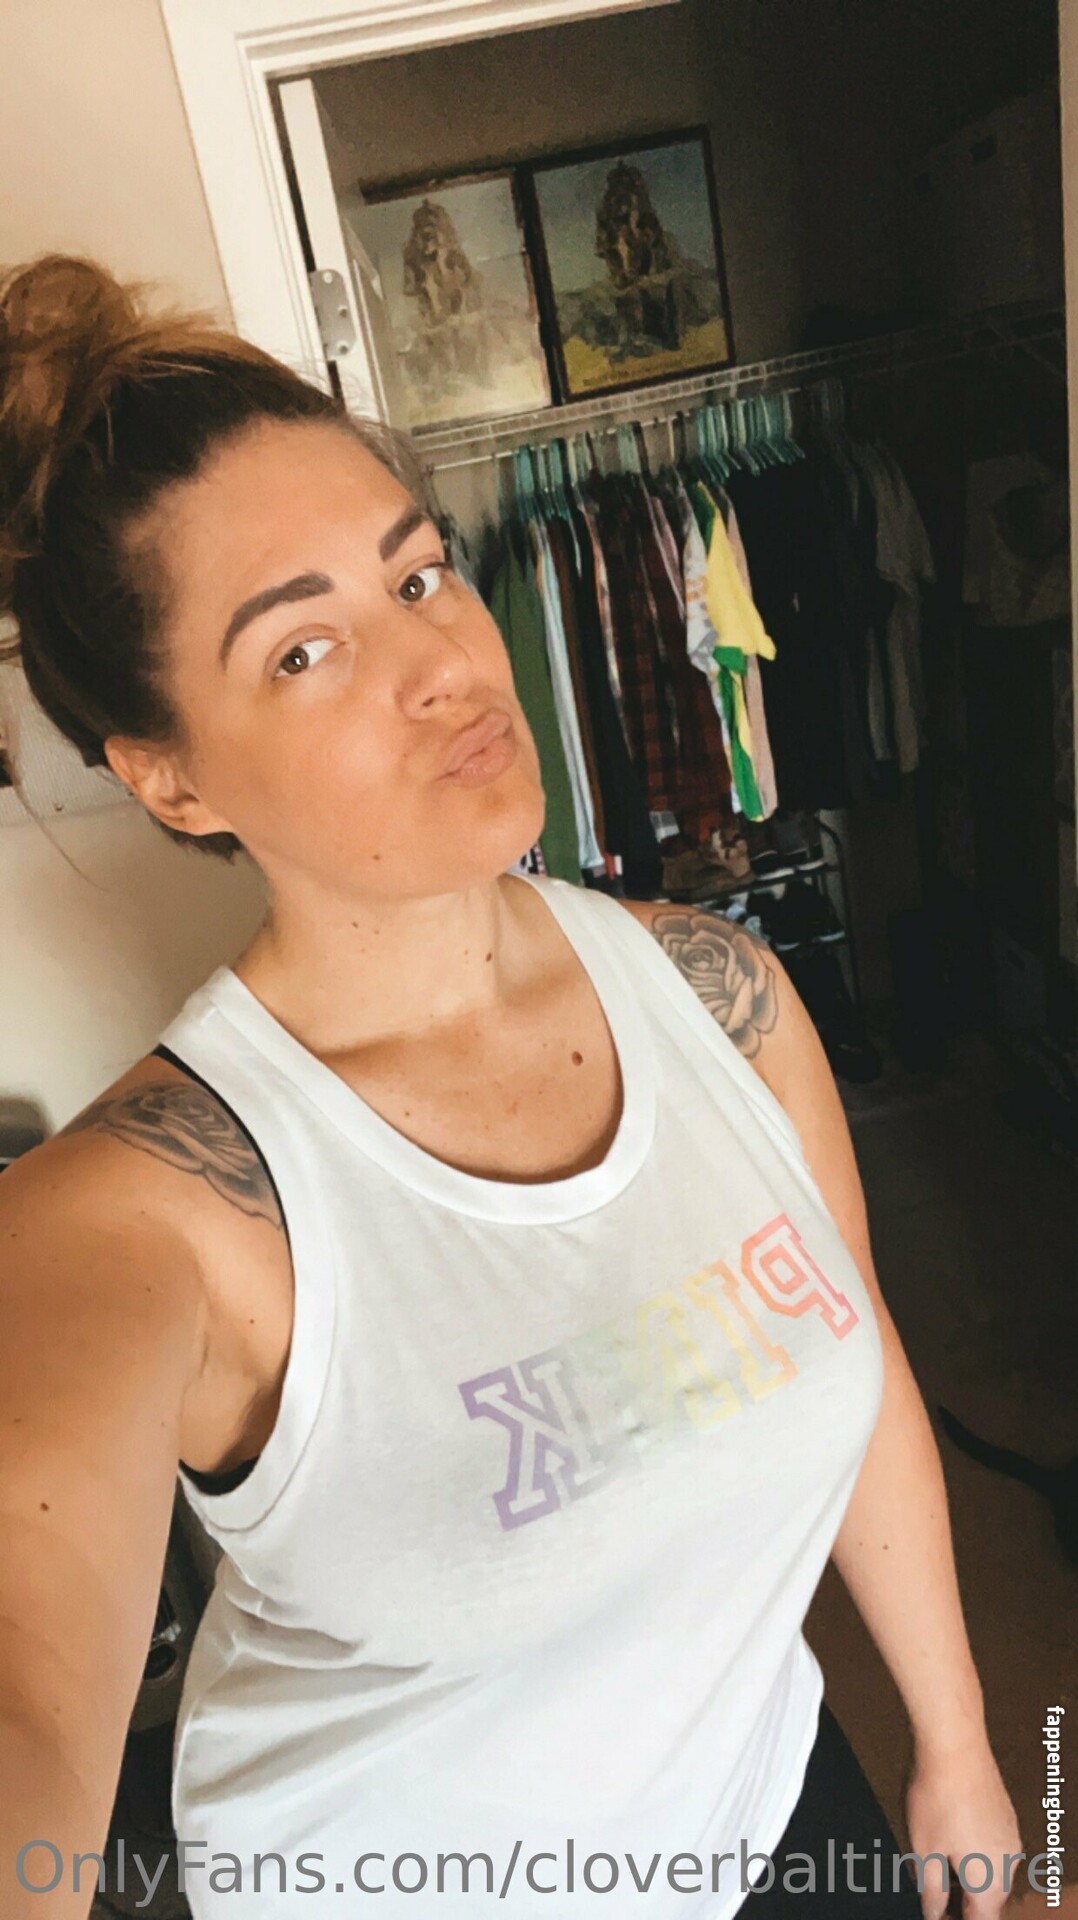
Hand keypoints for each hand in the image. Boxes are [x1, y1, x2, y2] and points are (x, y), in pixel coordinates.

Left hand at [905, 1735, 1022, 1919]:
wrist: (955, 1745)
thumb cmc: (938, 1796)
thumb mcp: (924, 1852)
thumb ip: (931, 1891)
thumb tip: (933, 1912)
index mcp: (990, 1882)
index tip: (940, 1913)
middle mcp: (1008, 1863)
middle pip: (989, 1900)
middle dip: (963, 1900)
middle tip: (933, 1891)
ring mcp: (1009, 1837)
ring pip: (991, 1871)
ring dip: (968, 1874)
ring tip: (935, 1860)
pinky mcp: (1004, 1815)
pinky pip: (992, 1846)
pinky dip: (974, 1850)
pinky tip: (948, 1834)